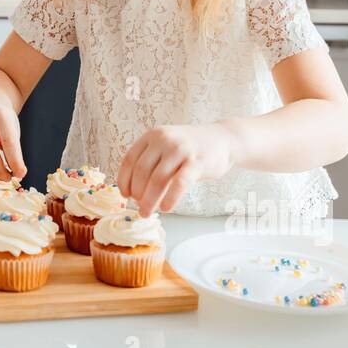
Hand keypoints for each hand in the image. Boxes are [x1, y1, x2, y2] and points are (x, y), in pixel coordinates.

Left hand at [117, 124, 234, 216]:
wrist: (223, 139)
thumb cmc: (191, 147)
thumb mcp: (167, 145)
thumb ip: (151, 161)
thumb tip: (133, 191)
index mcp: (153, 135)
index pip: (130, 159)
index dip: (124, 180)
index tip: (125, 195)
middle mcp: (164, 139)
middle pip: (142, 172)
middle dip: (137, 194)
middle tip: (139, 207)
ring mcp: (181, 149)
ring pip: (158, 179)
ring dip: (150, 200)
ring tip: (147, 212)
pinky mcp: (197, 162)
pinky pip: (179, 184)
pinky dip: (170, 198)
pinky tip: (166, 208)